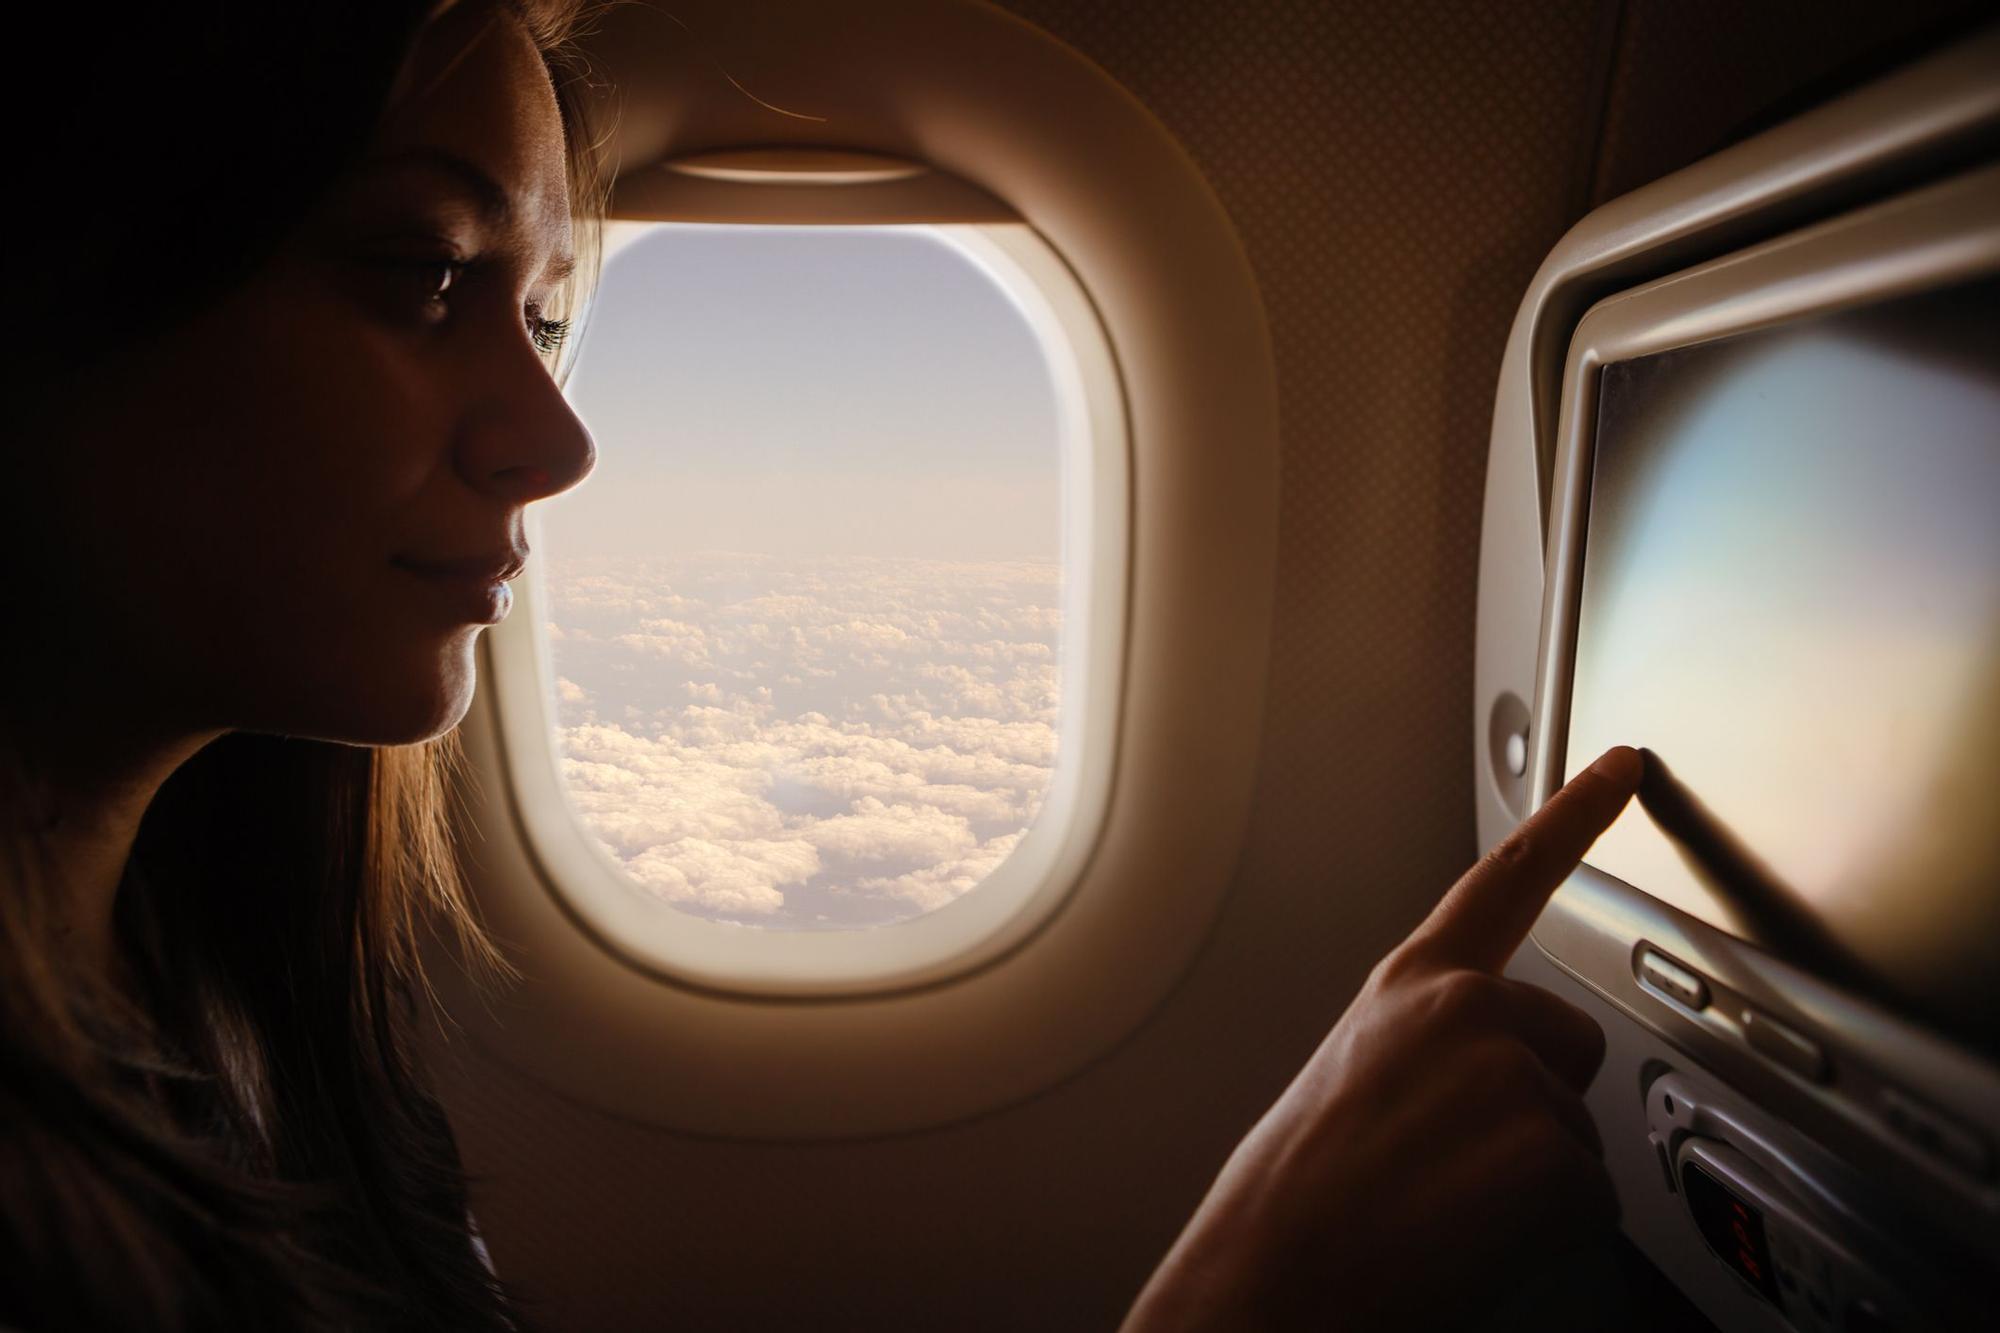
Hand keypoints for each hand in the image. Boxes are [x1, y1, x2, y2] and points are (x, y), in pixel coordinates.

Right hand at [1122, 747, 1643, 1331]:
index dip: (1575, 817)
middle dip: (1537, 1109)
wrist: (1268, 1280)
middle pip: (1568, 1048)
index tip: (1627, 767)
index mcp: (1407, 990)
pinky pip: (1591, 1199)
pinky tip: (1469, 1239)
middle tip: (1452, 1171)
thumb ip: (1424, 1049)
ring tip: (1443, 1209)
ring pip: (1579, 1133)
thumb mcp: (1348, 1083)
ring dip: (1533, 1180)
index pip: (1505, 882)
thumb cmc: (1291, 1200)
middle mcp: (1464, 1011)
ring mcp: (1510, 1074)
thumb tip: (1477, 1084)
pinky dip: (1546, 1234)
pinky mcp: (1548, 1151)